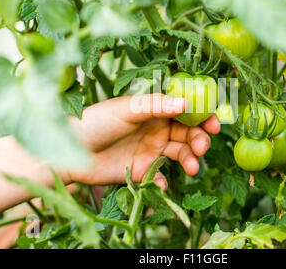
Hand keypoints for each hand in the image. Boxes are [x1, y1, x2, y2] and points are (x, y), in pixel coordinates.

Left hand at [68, 94, 219, 189]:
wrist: (70, 152)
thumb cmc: (96, 121)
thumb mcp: (126, 109)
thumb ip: (155, 105)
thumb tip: (185, 102)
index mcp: (154, 111)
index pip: (185, 111)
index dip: (202, 116)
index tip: (214, 123)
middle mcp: (157, 130)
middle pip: (187, 134)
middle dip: (199, 140)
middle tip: (202, 146)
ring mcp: (151, 151)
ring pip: (180, 155)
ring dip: (190, 160)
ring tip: (191, 166)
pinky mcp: (142, 172)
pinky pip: (161, 177)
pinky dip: (165, 181)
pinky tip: (161, 182)